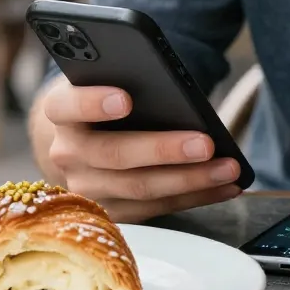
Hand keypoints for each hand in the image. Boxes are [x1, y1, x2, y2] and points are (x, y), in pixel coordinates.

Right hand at [41, 79, 242, 222]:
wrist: (91, 131)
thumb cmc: (112, 93)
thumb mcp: (113, 77)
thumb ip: (132, 78)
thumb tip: (178, 92)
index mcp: (60, 110)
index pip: (67, 106)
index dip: (92, 103)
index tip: (125, 99)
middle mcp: (66, 152)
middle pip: (114, 154)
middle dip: (164, 150)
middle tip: (206, 143)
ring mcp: (86, 187)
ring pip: (139, 188)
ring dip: (191, 180)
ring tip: (229, 168)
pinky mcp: (111, 211)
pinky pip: (157, 208)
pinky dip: (195, 196)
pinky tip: (226, 186)